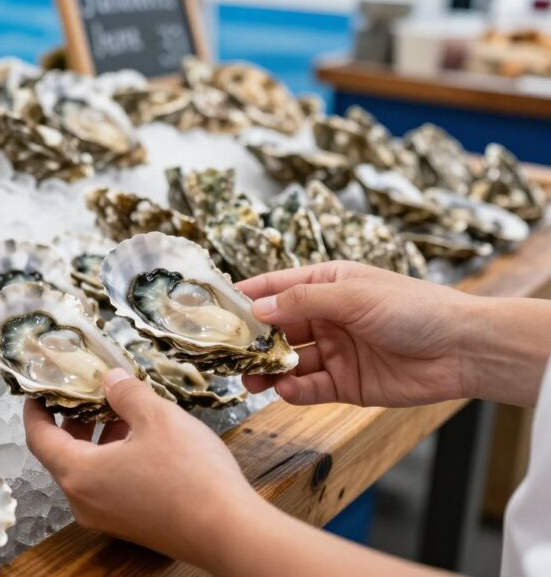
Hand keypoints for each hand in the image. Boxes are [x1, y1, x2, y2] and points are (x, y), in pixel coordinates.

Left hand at [23, 368, 259, 568]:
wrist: (230, 531)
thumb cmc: (190, 475)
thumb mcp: (156, 417)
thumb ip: (125, 393)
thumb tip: (110, 379)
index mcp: (79, 474)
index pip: (38, 438)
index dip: (36, 409)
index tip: (40, 389)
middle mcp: (84, 501)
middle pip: (63, 454)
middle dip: (74, 419)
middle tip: (87, 390)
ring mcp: (107, 517)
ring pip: (89, 469)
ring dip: (99, 438)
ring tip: (122, 409)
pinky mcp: (131, 525)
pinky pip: (109, 485)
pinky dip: (115, 458)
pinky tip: (142, 438)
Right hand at [238, 261, 549, 407]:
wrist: (463, 349)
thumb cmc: (414, 308)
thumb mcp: (352, 296)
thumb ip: (301, 302)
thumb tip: (256, 308)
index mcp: (327, 285)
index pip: (275, 288)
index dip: (244, 297)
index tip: (212, 309)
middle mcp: (326, 317)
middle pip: (276, 329)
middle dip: (251, 342)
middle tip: (226, 354)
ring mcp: (335, 351)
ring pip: (288, 361)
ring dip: (267, 370)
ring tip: (249, 380)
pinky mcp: (346, 383)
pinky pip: (309, 387)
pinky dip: (293, 390)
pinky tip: (284, 390)